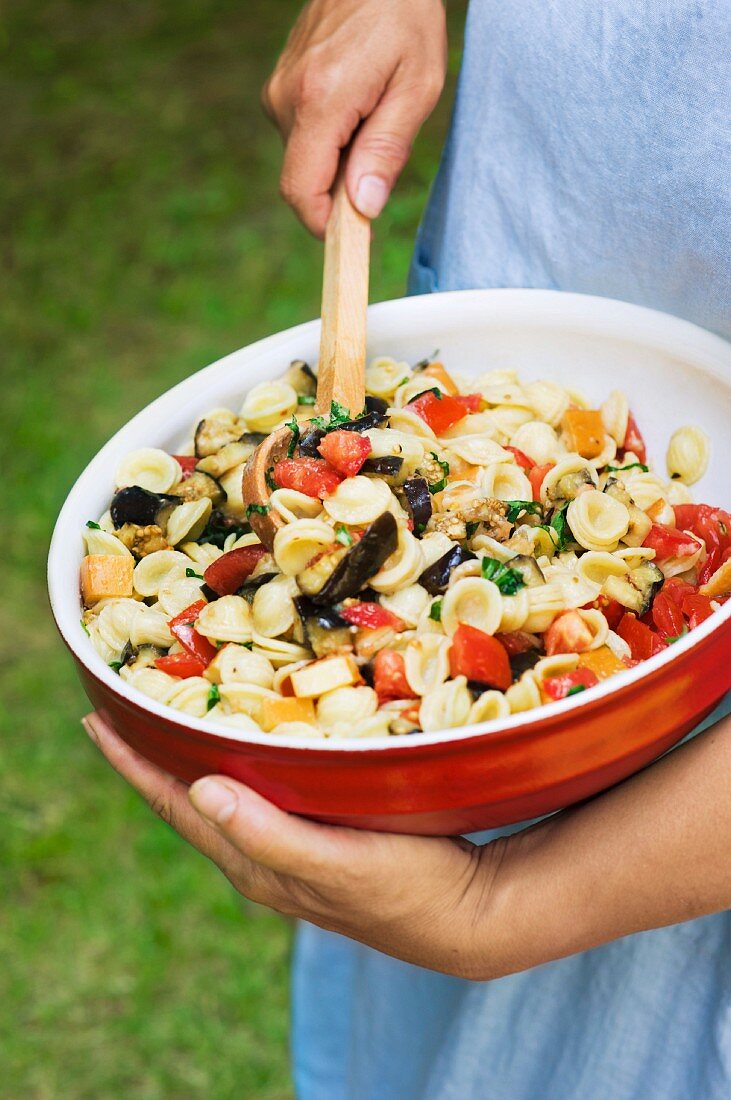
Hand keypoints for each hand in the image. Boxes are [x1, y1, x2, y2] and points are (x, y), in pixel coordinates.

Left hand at [83, 708, 730, 979]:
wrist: (473, 917)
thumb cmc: (409, 890)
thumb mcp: (338, 867)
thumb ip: (269, 836)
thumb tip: (199, 791)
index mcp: (257, 860)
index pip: (180, 805)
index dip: (136, 765)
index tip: (96, 718)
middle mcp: (265, 855)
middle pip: (191, 799)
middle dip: (152, 756)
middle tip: (120, 707)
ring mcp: (294, 848)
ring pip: (225, 795)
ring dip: (190, 759)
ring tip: (169, 720)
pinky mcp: (324, 837)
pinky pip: (262, 794)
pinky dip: (237, 766)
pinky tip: (246, 747)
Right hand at [262, 0, 446, 235]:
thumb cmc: (405, 17)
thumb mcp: (417, 85)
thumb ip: (387, 149)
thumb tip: (363, 207)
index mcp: (320, 100)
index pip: (301, 191)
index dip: (325, 226)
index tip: (357, 235)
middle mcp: (287, 98)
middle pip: (305, 179)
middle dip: (342, 186)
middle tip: (384, 146)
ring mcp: (279, 90)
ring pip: (305, 158)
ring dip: (340, 157)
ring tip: (373, 110)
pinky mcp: (280, 86)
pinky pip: (303, 135)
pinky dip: (332, 136)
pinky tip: (357, 100)